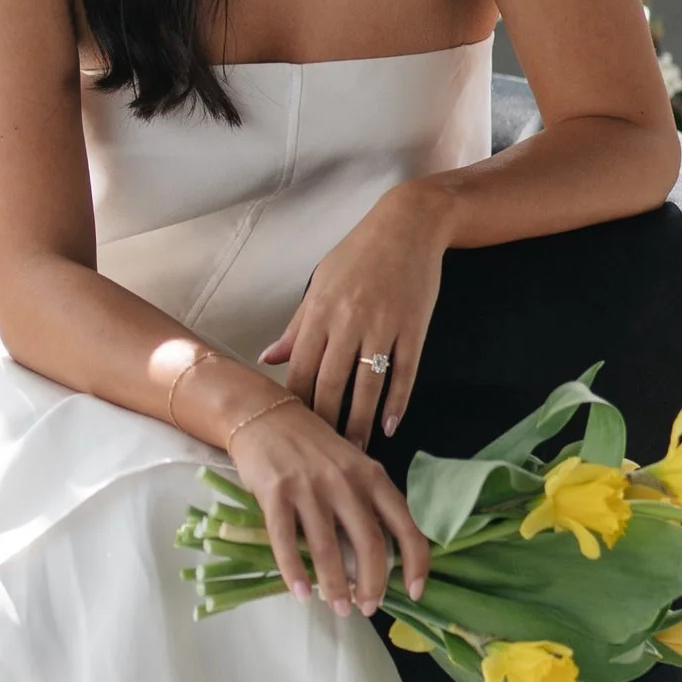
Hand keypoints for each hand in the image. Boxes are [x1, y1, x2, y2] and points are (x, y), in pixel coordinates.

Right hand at [227, 397, 431, 617]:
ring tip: (339, 607)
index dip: (415, 563)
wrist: (265, 415)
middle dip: (372, 584)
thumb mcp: (352, 465)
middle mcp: (345, 481)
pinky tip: (301, 594)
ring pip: (328, 549)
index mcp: (372, 475)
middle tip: (368, 608)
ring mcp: (309, 486)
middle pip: (369, 543)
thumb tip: (378, 558)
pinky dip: (295, 573)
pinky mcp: (275, 492)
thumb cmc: (312, 447)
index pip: (405, 524)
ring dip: (335, 586)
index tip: (414, 592)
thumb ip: (367, 502)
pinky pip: (286, 541)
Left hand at [260, 181, 451, 448]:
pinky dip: (397, 401)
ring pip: (366, 385)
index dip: (296, 404)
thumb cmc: (359, 254)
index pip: (301, 369)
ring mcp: (382, 324)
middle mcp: (347, 321)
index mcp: (319, 311)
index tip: (291, 432)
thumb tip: (268, 358)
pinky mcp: (413, 326)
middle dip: (325, 423)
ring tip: (356, 452)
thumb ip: (297, 326)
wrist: (407, 224)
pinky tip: (391, 426)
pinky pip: (404, 371)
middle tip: (322, 457)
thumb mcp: (320, 283)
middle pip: (330, 383)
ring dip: (360, 422)